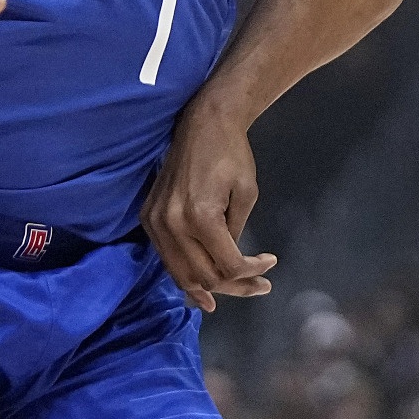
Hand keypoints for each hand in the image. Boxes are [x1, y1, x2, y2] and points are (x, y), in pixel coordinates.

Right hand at [141, 100, 276, 311]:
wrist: (202, 123)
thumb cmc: (232, 154)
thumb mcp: (247, 194)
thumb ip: (236, 232)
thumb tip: (229, 262)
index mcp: (200, 217)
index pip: (227, 265)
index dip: (252, 272)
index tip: (270, 263)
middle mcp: (171, 224)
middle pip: (203, 276)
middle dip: (235, 286)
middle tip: (260, 286)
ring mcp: (155, 222)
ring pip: (180, 274)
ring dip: (207, 288)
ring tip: (230, 295)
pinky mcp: (148, 217)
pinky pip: (166, 257)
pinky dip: (184, 273)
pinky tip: (200, 285)